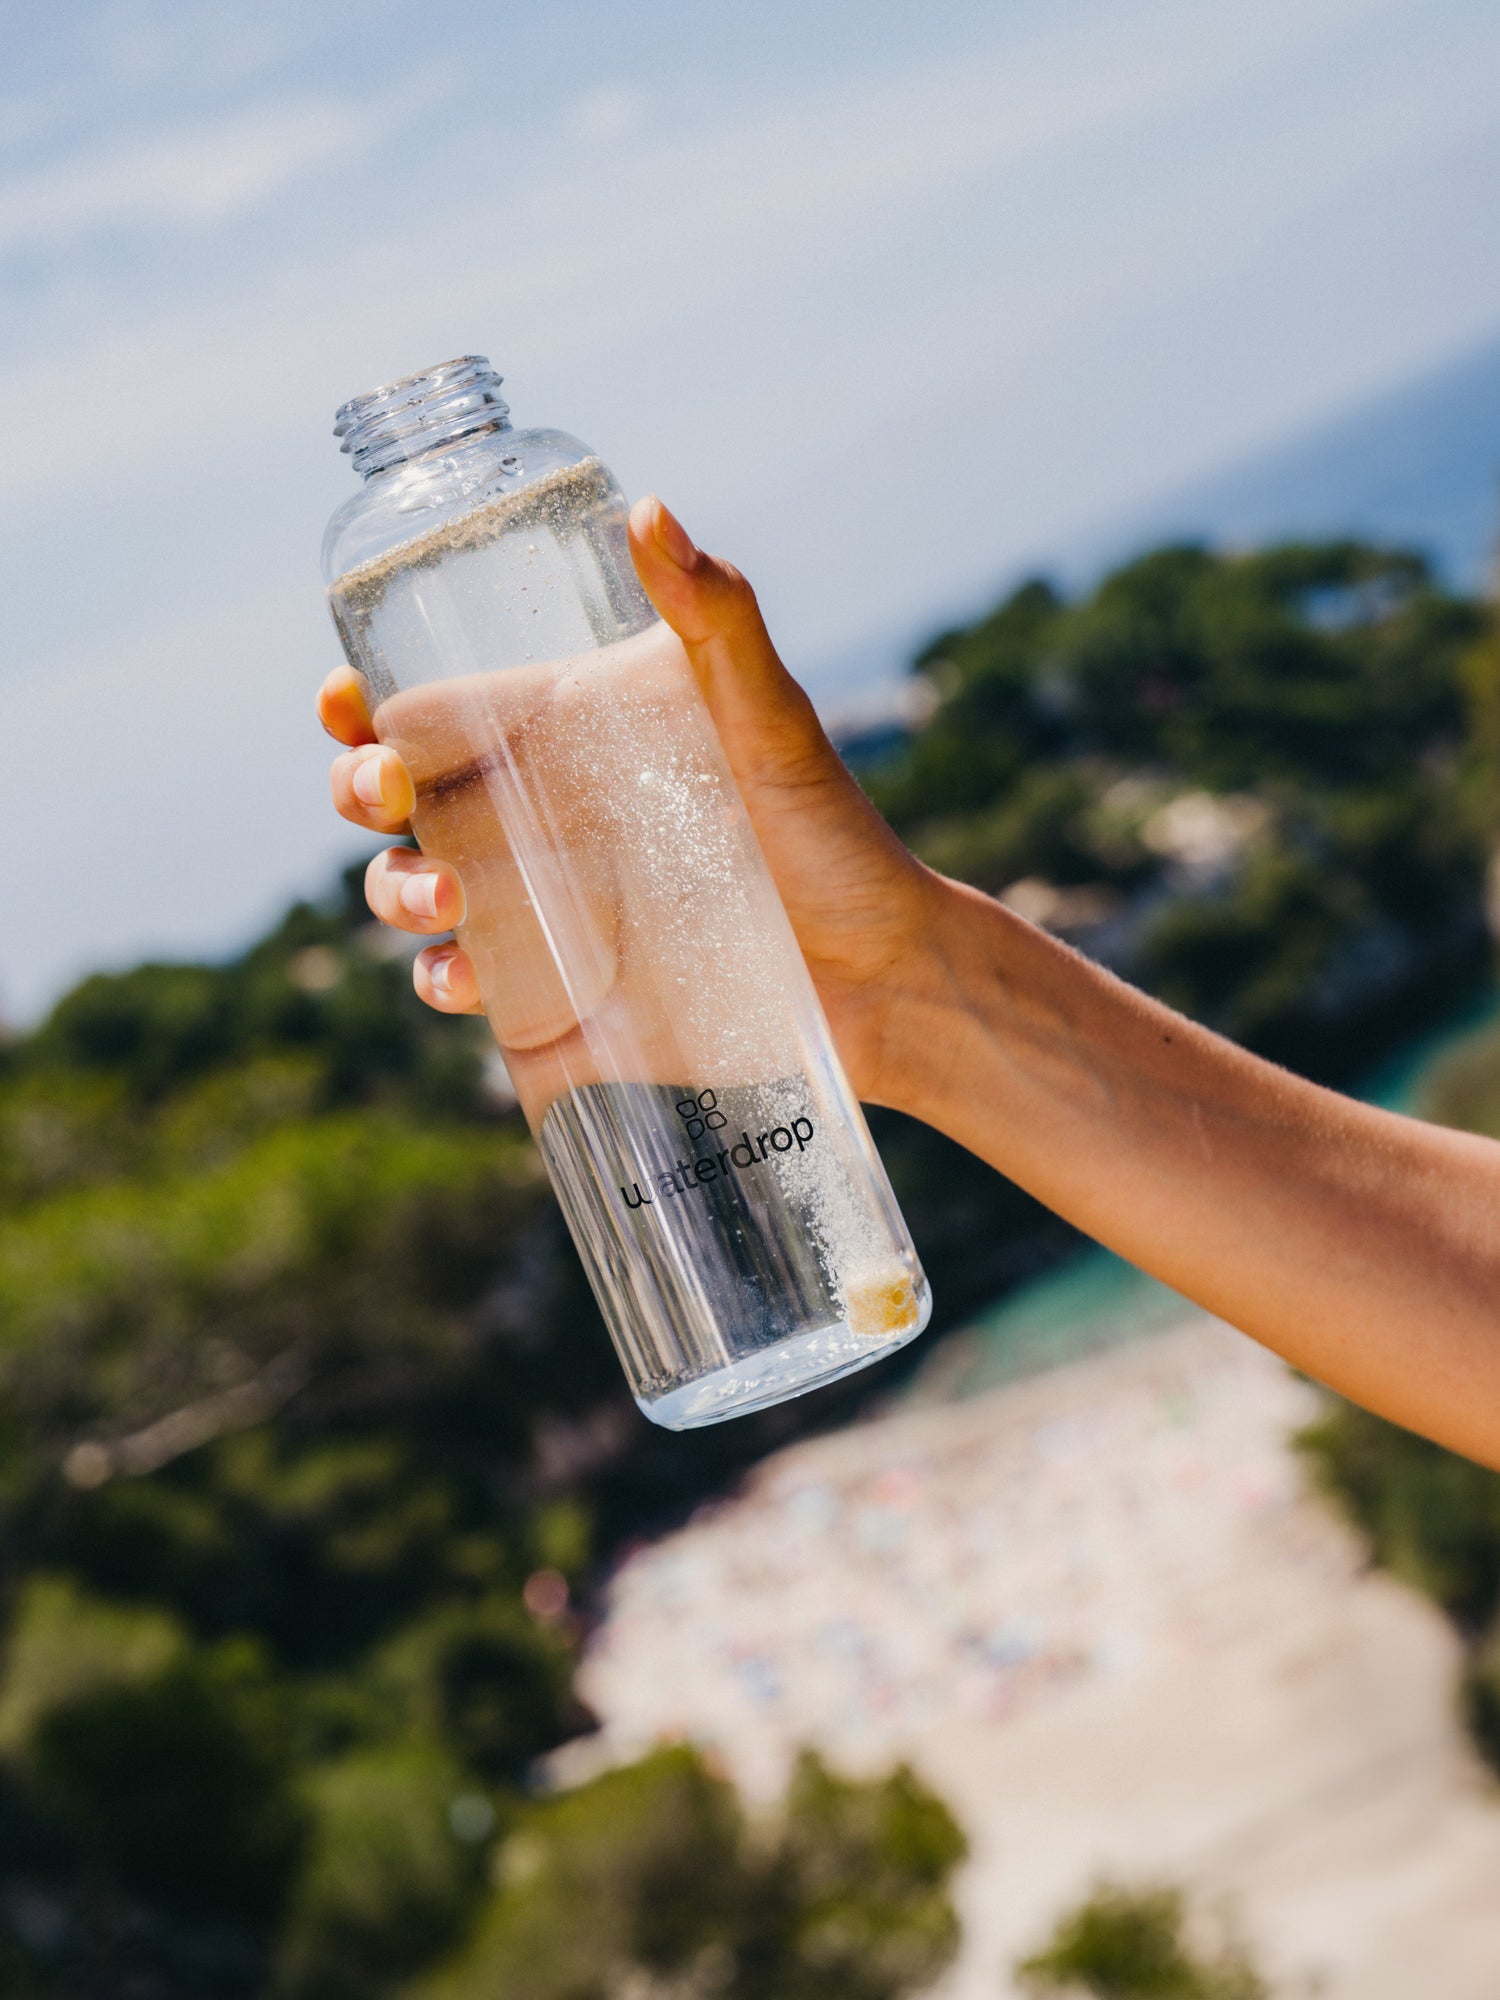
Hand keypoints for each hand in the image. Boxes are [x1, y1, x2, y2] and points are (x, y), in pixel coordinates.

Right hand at [320, 496, 938, 1104]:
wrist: (884, 974)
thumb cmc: (834, 833)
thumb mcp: (774, 722)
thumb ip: (718, 621)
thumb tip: (649, 509)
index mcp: (572, 740)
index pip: (436, 709)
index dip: (366, 702)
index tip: (342, 699)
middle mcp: (544, 820)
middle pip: (400, 799)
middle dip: (359, 789)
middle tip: (382, 792)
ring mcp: (548, 909)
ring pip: (418, 890)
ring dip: (394, 889)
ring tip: (441, 896)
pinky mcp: (566, 991)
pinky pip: (473, 984)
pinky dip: (446, 981)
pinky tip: (462, 979)